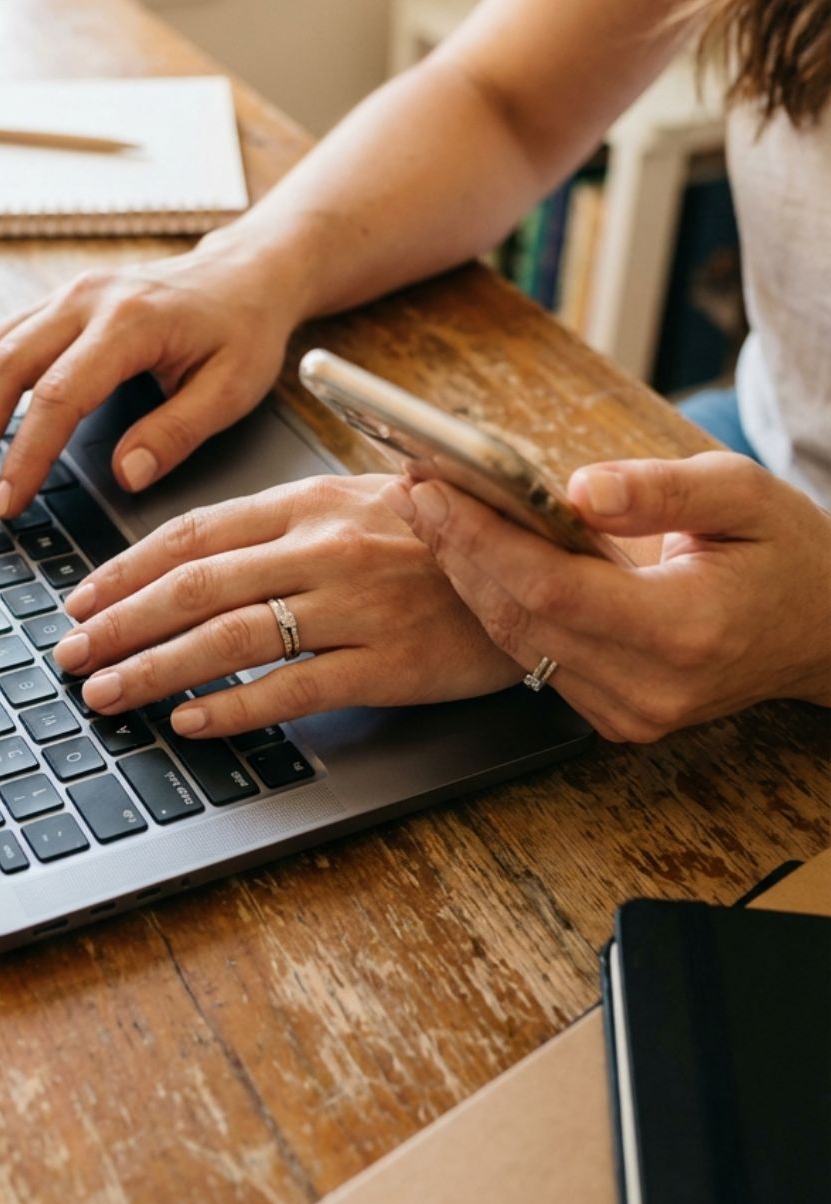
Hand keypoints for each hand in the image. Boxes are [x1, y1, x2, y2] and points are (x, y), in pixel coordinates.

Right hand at [0, 241, 299, 514]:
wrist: (245, 272)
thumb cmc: (242, 331)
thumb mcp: (232, 388)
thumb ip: (177, 433)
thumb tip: (124, 476)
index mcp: (130, 322)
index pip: (58, 396)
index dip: (24, 455)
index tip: (5, 504)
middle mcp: (85, 300)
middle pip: (2, 368)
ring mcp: (64, 295)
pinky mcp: (56, 303)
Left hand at [49, 474, 518, 738]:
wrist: (548, 569)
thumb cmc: (452, 537)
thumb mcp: (370, 500)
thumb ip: (291, 519)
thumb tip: (201, 551)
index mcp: (313, 501)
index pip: (195, 533)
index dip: (126, 570)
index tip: (81, 598)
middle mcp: (326, 549)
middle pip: (195, 588)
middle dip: (117, 624)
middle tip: (68, 655)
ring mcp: (356, 607)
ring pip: (229, 640)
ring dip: (154, 669)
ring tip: (106, 693)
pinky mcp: (388, 664)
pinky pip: (293, 689)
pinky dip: (233, 708)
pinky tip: (190, 722)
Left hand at [383, 453, 830, 741]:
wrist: (824, 630)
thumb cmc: (786, 553)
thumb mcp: (742, 494)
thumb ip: (658, 490)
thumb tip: (578, 488)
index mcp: (687, 631)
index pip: (554, 589)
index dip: (483, 539)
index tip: (434, 487)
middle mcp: (652, 687)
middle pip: (522, 619)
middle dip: (458, 549)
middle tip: (413, 486)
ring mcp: (631, 713)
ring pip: (518, 644)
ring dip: (466, 576)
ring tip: (430, 510)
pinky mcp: (616, 717)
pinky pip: (537, 659)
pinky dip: (499, 604)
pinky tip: (473, 554)